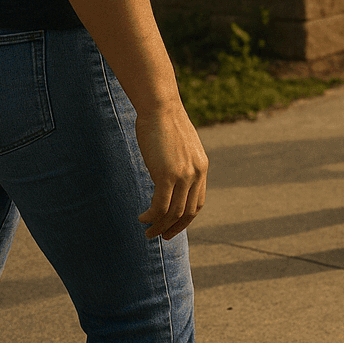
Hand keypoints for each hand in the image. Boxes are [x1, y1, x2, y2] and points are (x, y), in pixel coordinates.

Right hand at [135, 103, 208, 240]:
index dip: (186, 219)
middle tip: (158, 236)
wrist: (161, 106)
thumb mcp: (179, 146)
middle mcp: (196, 173)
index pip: (197, 202)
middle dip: (173, 228)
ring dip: (160, 226)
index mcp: (201, 167)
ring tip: (147, 232)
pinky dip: (151, 216)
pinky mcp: (167, 174)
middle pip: (187, 212)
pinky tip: (141, 218)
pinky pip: (160, 205)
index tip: (172, 227)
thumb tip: (168, 174)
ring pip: (173, 212)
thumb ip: (179, 162)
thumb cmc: (164, 122)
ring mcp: (183, 175)